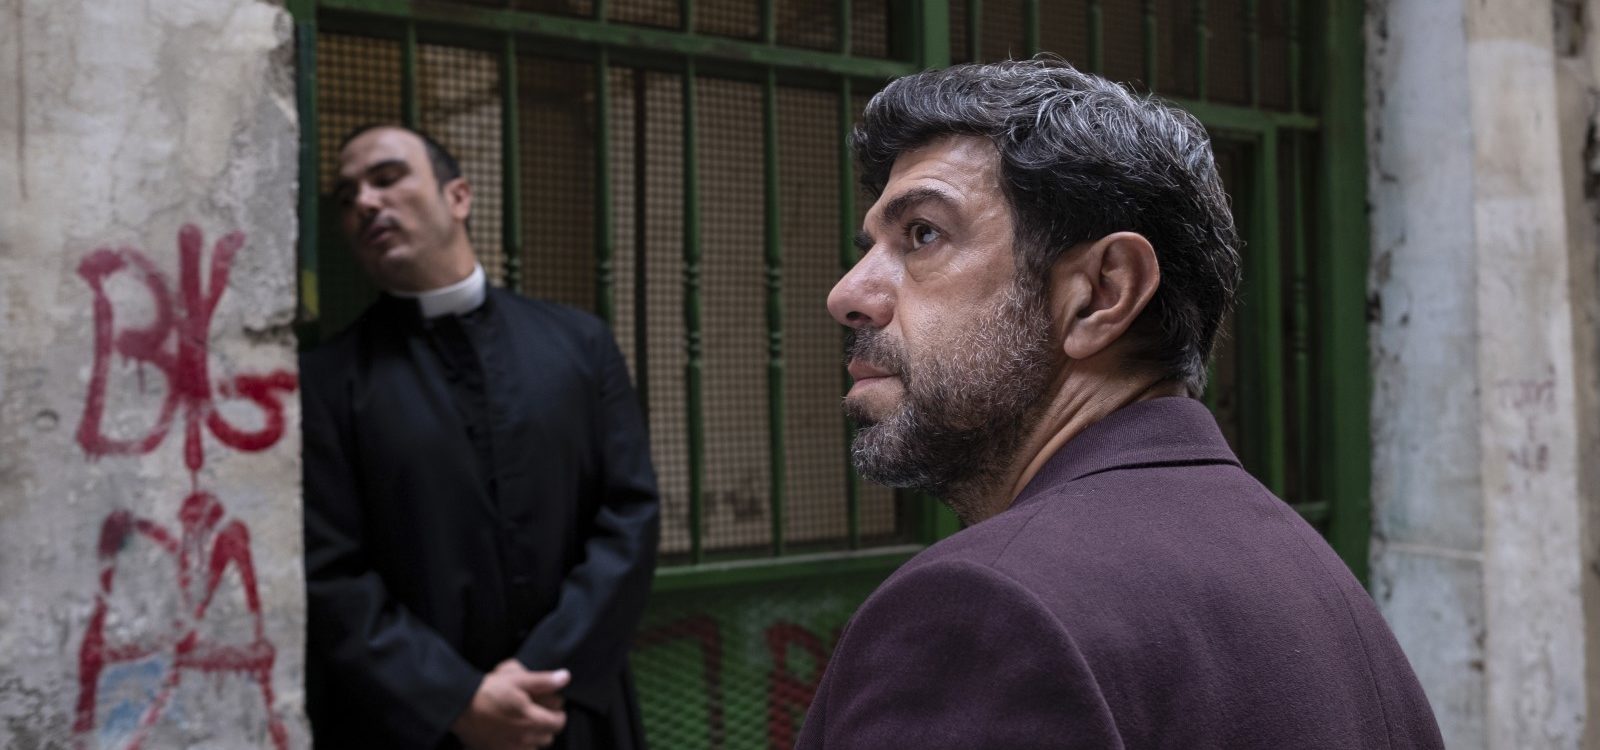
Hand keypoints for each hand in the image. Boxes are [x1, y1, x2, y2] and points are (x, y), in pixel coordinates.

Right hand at [451, 664, 568, 749]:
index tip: (551, 707)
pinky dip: (517, 746)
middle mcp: (523, 738)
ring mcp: (509, 748)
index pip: (559, 723)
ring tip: (524, 725)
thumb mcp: (517, 679)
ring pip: (533, 748)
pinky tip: (510, 735)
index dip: (558, 714)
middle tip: (538, 714)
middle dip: (547, 726)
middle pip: (548, 737)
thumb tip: (565, 678)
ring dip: (533, 738)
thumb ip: (543, 681)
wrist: (458, 706)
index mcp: (532, 720)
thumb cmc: (487, 691)